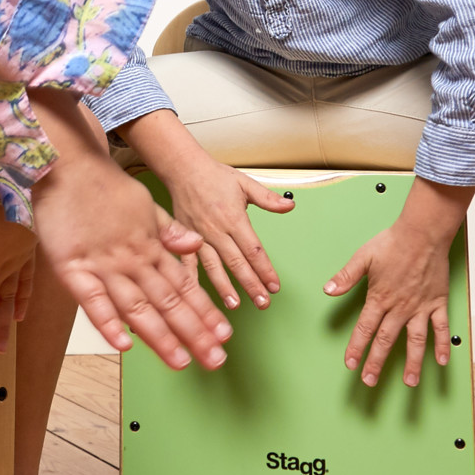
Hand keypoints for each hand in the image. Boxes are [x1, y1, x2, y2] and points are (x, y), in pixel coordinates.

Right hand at [29, 90, 230, 371]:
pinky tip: (126, 344)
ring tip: (182, 361)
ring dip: (161, 337)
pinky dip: (108, 322)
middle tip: (216, 360)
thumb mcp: (145, 204)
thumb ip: (169, 230)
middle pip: (168, 302)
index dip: (204, 311)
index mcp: (151, 246)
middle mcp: (133, 259)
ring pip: (138, 307)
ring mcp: (103, 264)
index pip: (185, 285)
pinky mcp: (72, 267)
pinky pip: (92, 300)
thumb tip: (196, 246)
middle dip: (194, 333)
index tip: (224, 334)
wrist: (68, 162)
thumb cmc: (104, 185)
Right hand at [117, 109, 292, 309]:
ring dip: (224, 287)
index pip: (254, 250)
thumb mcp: (245, 183)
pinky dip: (191, 278)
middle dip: (251, 284)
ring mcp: (199, 237)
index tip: (275, 286)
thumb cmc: (214, 176)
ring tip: (235, 304)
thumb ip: (268, 198)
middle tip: (263, 303)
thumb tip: (290, 205)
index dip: (265, 269)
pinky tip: (196, 295)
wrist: (183, 169)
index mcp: (234, 219)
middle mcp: (216, 231)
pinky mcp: (184, 238)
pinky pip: (188, 262)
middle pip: (237, 263)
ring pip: (214, 267)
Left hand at [327, 176, 470, 388]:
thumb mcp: (363, 257)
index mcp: (380, 298)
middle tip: (370, 381)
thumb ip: (346, 276)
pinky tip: (441, 361)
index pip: (365, 329)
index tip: (350, 364)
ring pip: (415, 341)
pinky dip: (442, 345)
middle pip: (386, 340)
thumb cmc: (393, 242)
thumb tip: (328, 290)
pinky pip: (441, 328)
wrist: (423, 233)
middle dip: (376, 363)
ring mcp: (420, 307)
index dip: (356, 348)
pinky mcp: (437, 303)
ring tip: (409, 382)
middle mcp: (400, 308)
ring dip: (412, 363)